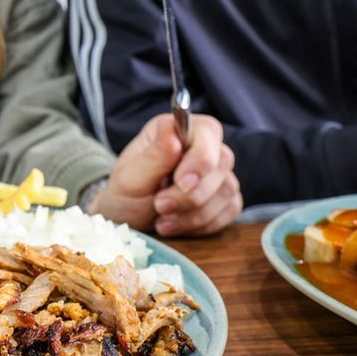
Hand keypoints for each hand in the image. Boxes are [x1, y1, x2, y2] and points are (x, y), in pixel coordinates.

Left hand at [91, 112, 241, 236]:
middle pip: (221, 163)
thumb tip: (172, 131)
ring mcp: (216, 173)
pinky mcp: (224, 198)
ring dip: (194, 213)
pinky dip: (204, 224)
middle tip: (160, 206)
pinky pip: (230, 210)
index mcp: (176, 130)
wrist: (128, 221)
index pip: (207, 131)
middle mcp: (201, 146)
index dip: (201, 158)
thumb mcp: (130, 178)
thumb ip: (154, 156)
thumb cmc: (126, 194)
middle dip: (191, 194)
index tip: (181, 183)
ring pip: (228, 190)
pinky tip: (179, 225)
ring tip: (163, 219)